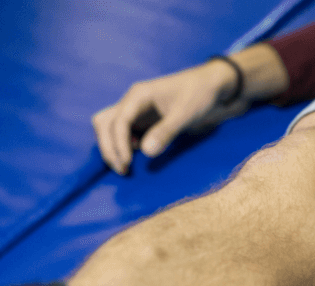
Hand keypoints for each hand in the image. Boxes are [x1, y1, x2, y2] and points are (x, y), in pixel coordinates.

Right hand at [93, 59, 248, 174]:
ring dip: (112, 146)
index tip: (127, 163)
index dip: (119, 144)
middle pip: (104, 123)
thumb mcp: (185, 114)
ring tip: (127, 165)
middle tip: (124, 170)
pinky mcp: (140, 118)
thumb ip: (166, 132)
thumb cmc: (199, 95)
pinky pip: (121, 132)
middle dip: (109, 147)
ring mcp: (134, 110)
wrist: (210, 86)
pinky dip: (121, 144)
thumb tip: (146, 152)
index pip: (118, 121)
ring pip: (109, 127)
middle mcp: (131, 101)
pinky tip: (136, 154)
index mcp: (139, 95)